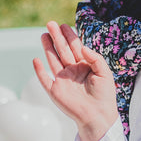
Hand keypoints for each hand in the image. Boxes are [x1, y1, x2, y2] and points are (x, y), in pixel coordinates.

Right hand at [32, 21, 118, 140]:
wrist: (98, 117)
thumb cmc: (104, 96)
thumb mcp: (105, 73)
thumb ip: (95, 58)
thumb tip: (83, 47)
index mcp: (84, 67)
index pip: (75, 48)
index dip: (70, 37)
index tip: (64, 25)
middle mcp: (72, 72)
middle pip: (63, 51)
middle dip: (57, 37)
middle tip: (50, 23)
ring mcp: (63, 81)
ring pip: (53, 60)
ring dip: (48, 48)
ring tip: (43, 34)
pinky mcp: (55, 92)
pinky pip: (44, 79)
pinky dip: (39, 71)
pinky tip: (36, 60)